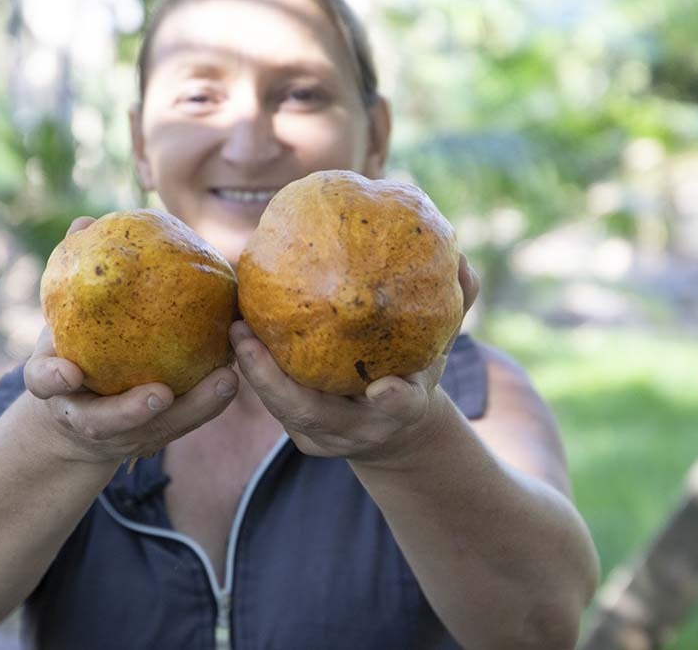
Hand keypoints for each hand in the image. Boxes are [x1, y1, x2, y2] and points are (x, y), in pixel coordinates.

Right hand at [23, 216, 239, 464]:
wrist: (77, 414)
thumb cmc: (71, 350)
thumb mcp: (64, 318)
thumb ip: (73, 276)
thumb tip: (85, 222)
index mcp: (55, 386)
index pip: (44, 384)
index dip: (53, 379)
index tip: (68, 373)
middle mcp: (86, 418)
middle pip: (106, 424)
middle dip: (133, 412)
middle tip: (160, 394)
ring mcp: (123, 435)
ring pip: (158, 431)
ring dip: (194, 409)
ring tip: (225, 380)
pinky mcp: (156, 435)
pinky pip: (186, 422)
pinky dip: (210, 402)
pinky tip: (237, 374)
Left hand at [230, 255, 479, 464]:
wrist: (393, 427)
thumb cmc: (416, 372)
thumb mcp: (441, 346)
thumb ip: (454, 306)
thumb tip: (463, 261)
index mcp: (401, 413)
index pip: (400, 409)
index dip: (395, 401)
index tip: (387, 389)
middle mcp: (358, 432)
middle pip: (314, 417)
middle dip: (276, 385)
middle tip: (248, 340)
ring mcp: (322, 437)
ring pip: (282, 412)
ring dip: (254, 373)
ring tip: (235, 327)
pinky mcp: (298, 430)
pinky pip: (271, 400)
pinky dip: (253, 366)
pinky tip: (236, 323)